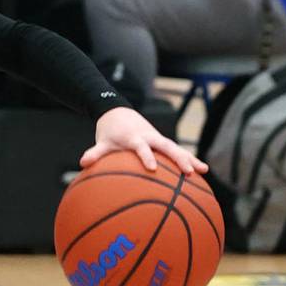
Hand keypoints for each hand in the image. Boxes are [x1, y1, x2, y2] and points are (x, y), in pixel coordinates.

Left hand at [81, 106, 205, 174]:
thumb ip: (95, 153)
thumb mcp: (102, 142)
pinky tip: (203, 171)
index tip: (151, 169)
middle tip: (189, 172)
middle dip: (179, 159)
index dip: (146, 156)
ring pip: (177, 149)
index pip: (142, 147)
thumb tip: (82, 163)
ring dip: (190, 159)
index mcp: (135, 138)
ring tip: (204, 171)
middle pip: (167, 147)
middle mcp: (151, 137)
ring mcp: (159, 139)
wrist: (119, 113)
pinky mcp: (164, 142)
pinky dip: (190, 159)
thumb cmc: (110, 132)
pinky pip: (179, 151)